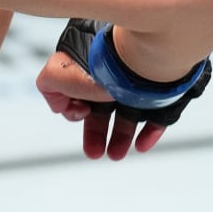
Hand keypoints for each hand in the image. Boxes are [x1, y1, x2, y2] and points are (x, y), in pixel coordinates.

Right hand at [35, 46, 169, 160]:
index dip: (75, 110)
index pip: (81, 90)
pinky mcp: (163, 92)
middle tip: (94, 151)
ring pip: (130, 113)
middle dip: (96, 132)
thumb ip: (49, 87)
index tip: (79, 114)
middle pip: (105, 106)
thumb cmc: (103, 63)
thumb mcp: (56, 73)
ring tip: (115, 154)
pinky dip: (149, 133)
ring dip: (120, 138)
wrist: (143, 57)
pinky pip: (159, 115)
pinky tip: (140, 145)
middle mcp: (116, 72)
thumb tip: (61, 103)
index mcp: (91, 64)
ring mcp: (141, 81)